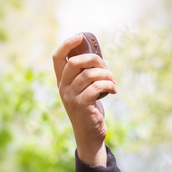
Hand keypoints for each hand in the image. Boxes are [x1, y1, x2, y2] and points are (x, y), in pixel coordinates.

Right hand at [52, 33, 116, 165]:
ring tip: (113, 81)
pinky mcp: (81, 105)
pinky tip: (114, 89)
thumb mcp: (83, 90)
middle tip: (105, 66)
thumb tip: (98, 57)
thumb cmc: (89, 108)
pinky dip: (109, 85)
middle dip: (94, 59)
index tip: (80, 36)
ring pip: (89, 74)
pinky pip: (97, 87)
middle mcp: (63, 88)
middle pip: (74, 62)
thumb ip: (85, 75)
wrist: (90, 134)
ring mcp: (70, 97)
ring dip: (106, 74)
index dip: (67, 44)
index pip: (57, 57)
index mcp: (62, 81)